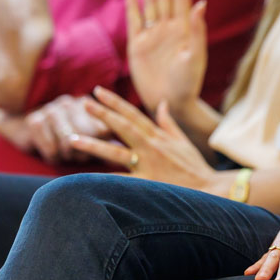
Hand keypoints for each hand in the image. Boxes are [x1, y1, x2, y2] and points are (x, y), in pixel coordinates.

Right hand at [23, 94, 110, 164]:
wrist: (20, 125)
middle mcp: (70, 102)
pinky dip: (54, 157)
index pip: (103, 128)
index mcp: (87, 103)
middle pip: (87, 136)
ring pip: (68, 144)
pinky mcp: (34, 121)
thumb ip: (109, 141)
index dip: (101, 145)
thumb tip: (135, 157)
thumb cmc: (63, 135)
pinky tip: (53, 153)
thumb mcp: (87, 134)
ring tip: (66, 154)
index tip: (96, 151)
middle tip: (79, 156)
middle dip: (84, 151)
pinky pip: (51, 150)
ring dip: (68, 155)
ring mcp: (51, 110)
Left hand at [69, 87, 218, 190]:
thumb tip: (161, 103)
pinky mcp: (147, 183)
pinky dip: (104, 180)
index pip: (133, 113)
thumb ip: (167, 122)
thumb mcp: (182, 140)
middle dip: (102, 114)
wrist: (208, 188)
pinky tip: (85, 179)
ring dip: (93, 144)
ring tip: (72, 139)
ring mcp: (148, 164)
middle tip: (84, 103)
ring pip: (116, 152)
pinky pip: (121, 181)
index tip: (98, 91)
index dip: (115, 102)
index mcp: (158, 135)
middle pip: (123, 126)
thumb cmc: (194, 166)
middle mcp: (151, 146)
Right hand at [125, 0, 207, 114]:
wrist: (171, 103)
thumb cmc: (188, 83)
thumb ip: (197, 31)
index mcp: (185, 29)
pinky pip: (134, 22)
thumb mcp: (196, 57)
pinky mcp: (137, 46)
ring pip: (150, 4)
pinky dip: (132, 7)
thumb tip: (201, 4)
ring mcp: (152, 36)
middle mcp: (168, 28)